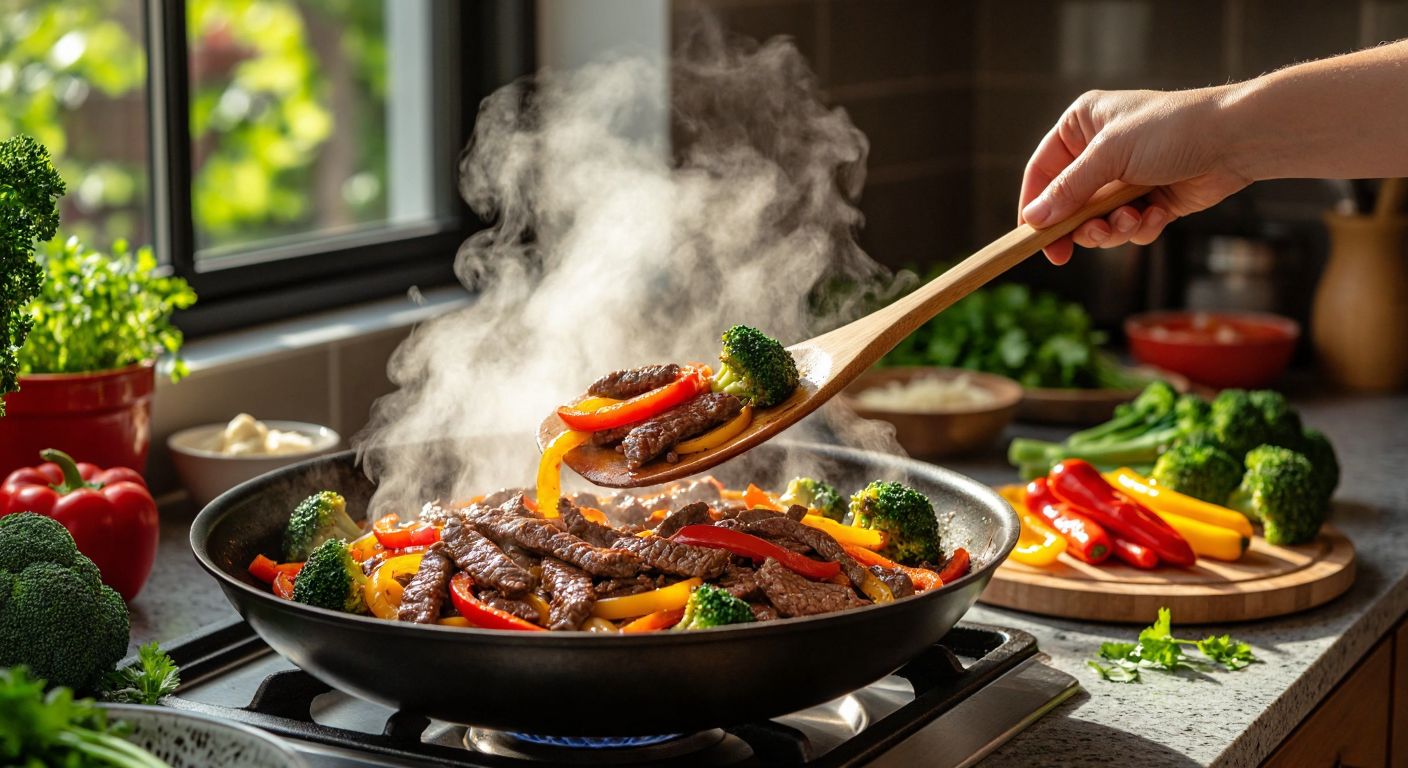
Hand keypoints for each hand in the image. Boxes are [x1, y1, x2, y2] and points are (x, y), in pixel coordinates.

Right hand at [1019, 88, 1251, 264]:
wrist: (1236, 140)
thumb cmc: (1172, 131)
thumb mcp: (1110, 155)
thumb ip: (1068, 190)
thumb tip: (1033, 220)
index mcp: (1082, 125)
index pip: (1042, 171)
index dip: (1034, 205)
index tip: (1033, 237)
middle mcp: (1099, 151)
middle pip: (1068, 204)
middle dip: (1081, 224)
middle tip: (1087, 239)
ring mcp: (1124, 178)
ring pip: (1098, 222)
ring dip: (1114, 228)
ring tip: (1132, 219)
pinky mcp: (1149, 200)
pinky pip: (1128, 228)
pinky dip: (1140, 228)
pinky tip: (1156, 215)